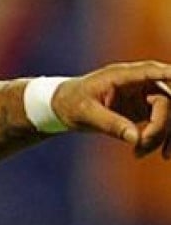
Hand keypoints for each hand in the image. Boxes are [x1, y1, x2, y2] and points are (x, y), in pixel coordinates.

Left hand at [53, 61, 170, 157]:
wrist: (64, 106)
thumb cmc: (71, 103)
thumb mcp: (85, 113)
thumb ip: (110, 123)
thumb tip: (136, 138)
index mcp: (123, 75)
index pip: (154, 71)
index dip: (170, 76)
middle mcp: (139, 82)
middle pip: (168, 101)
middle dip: (161, 126)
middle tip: (142, 144)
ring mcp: (146, 94)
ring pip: (170, 115)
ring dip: (163, 137)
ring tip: (138, 153)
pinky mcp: (147, 109)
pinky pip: (164, 124)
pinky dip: (160, 139)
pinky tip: (142, 152)